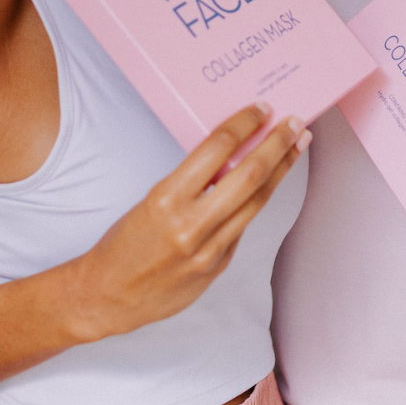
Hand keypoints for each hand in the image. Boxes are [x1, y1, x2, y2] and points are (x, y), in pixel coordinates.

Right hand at [62, 104, 308, 341]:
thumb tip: (232, 154)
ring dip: (281, 171)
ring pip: (257, 202)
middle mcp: (191, 225)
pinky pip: (242, 227)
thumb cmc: (125, 241)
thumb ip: (193, 181)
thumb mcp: (152, 199)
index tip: (262, 108)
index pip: (217, 148)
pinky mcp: (217, 267)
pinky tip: (266, 185)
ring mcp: (209, 250)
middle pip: (250, 175)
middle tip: (296, 122)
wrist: (108, 295)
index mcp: (167, 198)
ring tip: (297, 147)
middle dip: (278, 145)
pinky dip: (255, 202)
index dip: (245, 124)